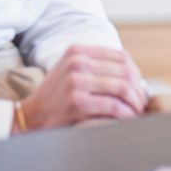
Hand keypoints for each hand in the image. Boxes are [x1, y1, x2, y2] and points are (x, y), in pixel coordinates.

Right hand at [15, 44, 148, 131]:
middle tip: (142, 103)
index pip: (120, 56)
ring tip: (137, 112)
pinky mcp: (77, 101)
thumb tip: (133, 73)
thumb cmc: (55, 97)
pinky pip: (113, 106)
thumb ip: (95, 67)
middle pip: (124, 71)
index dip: (135, 73)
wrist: (28, 117)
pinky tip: (127, 119)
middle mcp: (77, 63)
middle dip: (138, 89)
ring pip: (122, 87)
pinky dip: (125, 113)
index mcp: (78, 52)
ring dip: (134, 102)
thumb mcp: (70, 71)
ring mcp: (76, 81)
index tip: (139, 87)